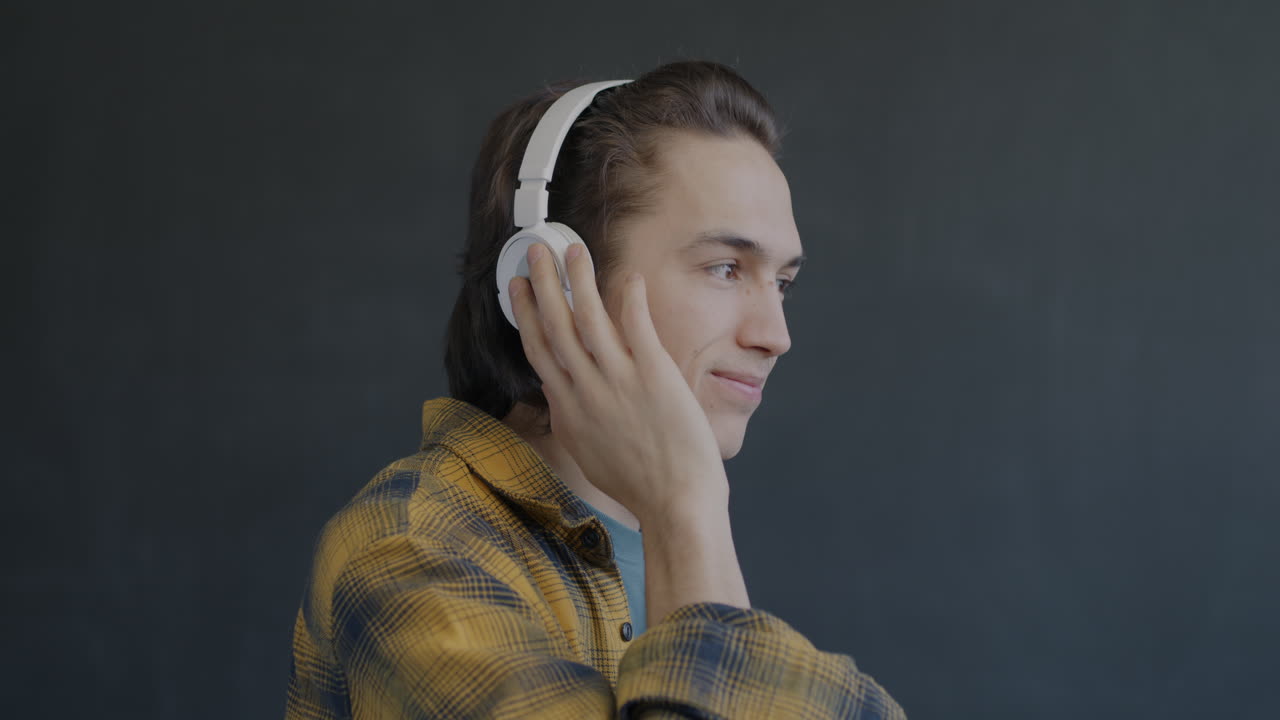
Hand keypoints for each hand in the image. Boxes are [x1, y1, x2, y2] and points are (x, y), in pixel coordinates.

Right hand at [508, 242, 728, 522]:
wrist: (673, 501)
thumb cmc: (637, 484)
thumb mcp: (588, 452)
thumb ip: (574, 418)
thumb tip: (564, 398)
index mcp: (568, 408)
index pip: (539, 349)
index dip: (527, 313)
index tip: (517, 287)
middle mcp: (586, 389)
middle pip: (556, 325)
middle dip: (543, 283)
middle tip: (535, 251)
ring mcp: (618, 379)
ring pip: (589, 317)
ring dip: (578, 279)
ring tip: (573, 251)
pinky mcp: (653, 374)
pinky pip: (636, 325)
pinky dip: (630, 297)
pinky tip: (628, 275)